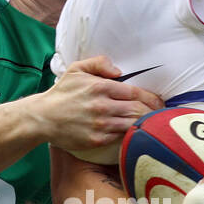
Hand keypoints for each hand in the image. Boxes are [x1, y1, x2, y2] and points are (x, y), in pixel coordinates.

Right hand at [43, 55, 162, 155]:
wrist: (42, 118)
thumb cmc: (62, 93)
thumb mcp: (77, 69)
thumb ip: (99, 63)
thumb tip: (119, 71)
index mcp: (100, 87)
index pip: (135, 92)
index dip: (150, 98)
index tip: (159, 102)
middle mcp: (102, 105)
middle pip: (137, 109)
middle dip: (152, 112)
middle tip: (161, 115)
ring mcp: (100, 124)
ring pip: (131, 124)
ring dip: (143, 124)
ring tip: (152, 125)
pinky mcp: (97, 140)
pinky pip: (120, 137)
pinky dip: (130, 135)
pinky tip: (136, 134)